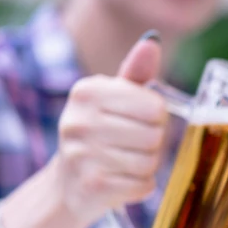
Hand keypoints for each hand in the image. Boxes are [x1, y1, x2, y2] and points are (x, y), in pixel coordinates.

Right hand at [51, 34, 167, 223]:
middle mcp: (78, 121)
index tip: (141, 120)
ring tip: (128, 162)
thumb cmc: (101, 133)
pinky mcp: (92, 187)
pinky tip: (123, 180)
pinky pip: (144, 185)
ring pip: (151, 162)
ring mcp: (82, 156)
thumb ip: (136, 72)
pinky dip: (142, 185)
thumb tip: (153, 40)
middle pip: (155, 135)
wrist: (69, 184)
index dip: (157, 117)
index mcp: (87, 92)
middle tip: (134, 145)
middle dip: (155, 143)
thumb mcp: (114, 99)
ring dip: (149, 165)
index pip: (155, 107)